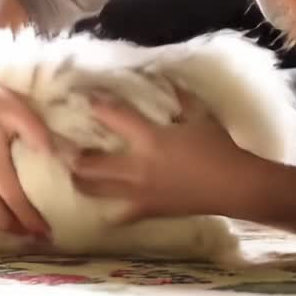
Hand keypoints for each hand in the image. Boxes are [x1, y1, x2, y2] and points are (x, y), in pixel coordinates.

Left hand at [69, 87, 254, 222]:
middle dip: (72, 155)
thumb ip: (181, 98)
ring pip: (96, 190)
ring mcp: (139, 192)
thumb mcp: (200, 115)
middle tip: (60, 146)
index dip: (95, 106)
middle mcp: (136, 166)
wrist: (235, 186)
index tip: (83, 98)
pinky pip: (119, 215)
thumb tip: (167, 80)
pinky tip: (103, 210)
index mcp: (149, 138)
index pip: (113, 118)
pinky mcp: (148, 210)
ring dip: (81, 181)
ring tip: (72, 172)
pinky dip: (109, 212)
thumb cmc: (219, 148)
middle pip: (90, 163)